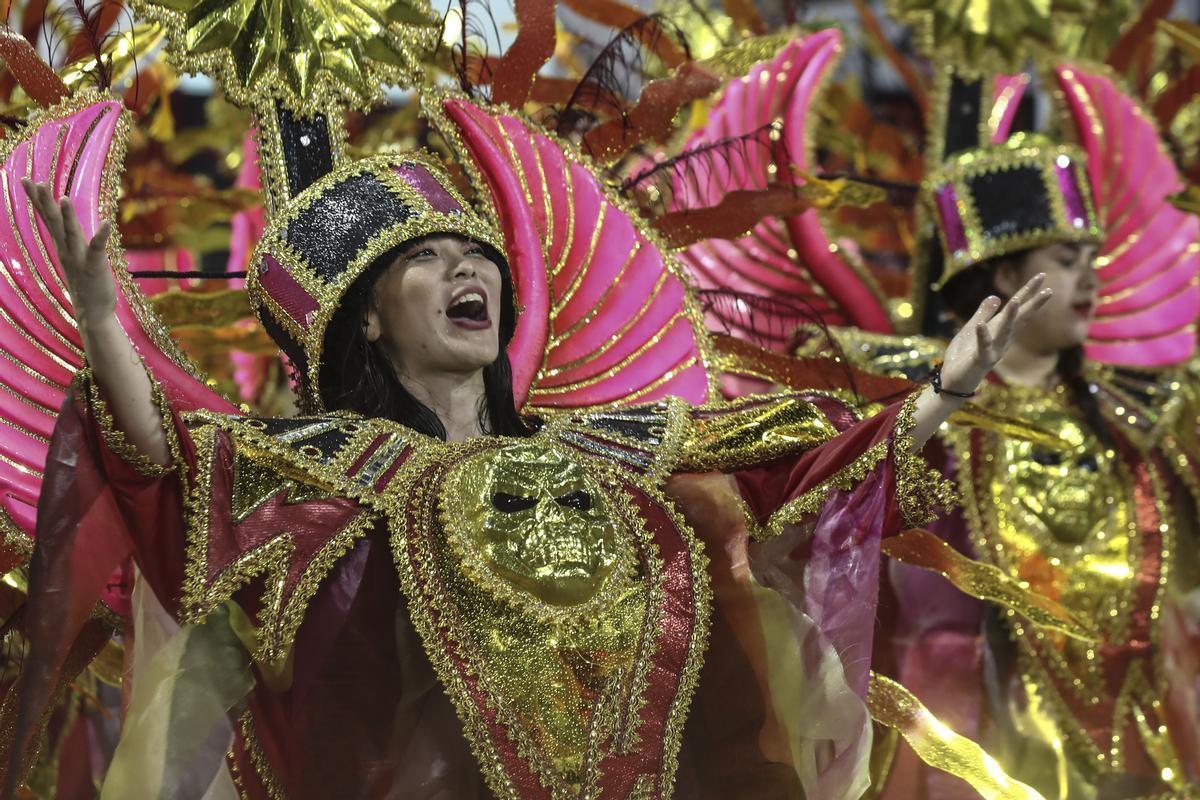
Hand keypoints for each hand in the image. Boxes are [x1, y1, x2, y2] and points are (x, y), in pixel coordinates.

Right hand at [22, 178, 113, 327]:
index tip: (26, 180)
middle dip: (43, 201)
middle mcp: (67, 251)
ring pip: (71, 234)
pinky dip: (101, 236)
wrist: (93, 314)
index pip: (48, 218)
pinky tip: (107, 223)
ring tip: (63, 197)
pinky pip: (98, 250)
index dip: (37, 199)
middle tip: (32, 181)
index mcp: (62, 246)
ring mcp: (79, 259)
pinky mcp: (95, 268)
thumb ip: (70, 240)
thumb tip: (66, 222)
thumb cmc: (86, 284)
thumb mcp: (74, 257)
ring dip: (67, 216)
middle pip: (53, 222)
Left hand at [939, 273, 1051, 395]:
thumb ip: (983, 314)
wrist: (953, 383)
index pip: (1017, 308)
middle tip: (1049, 290)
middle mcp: (1001, 339)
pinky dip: (982, 336)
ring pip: (1004, 332)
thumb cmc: (963, 356)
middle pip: (1020, 319)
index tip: (1042, 276)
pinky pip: (982, 347)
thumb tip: (995, 296)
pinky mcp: (980, 360)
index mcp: (998, 329)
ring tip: (1015, 300)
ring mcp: (993, 351)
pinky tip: (981, 325)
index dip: (1028, 292)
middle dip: (1032, 304)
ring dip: (1010, 317)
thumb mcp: (971, 329)